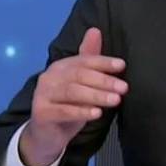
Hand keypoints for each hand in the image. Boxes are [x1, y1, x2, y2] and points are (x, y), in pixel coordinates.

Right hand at [20, 27, 127, 165]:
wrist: (45, 135)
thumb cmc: (68, 107)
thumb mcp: (81, 84)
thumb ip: (89, 59)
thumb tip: (95, 30)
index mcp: (61, 67)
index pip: (84, 60)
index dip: (103, 62)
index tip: (122, 66)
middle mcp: (49, 77)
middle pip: (79, 75)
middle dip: (104, 81)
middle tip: (124, 88)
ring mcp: (42, 95)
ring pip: (73, 92)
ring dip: (96, 95)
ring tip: (115, 100)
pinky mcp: (41, 113)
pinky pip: (64, 111)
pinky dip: (82, 111)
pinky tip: (97, 114)